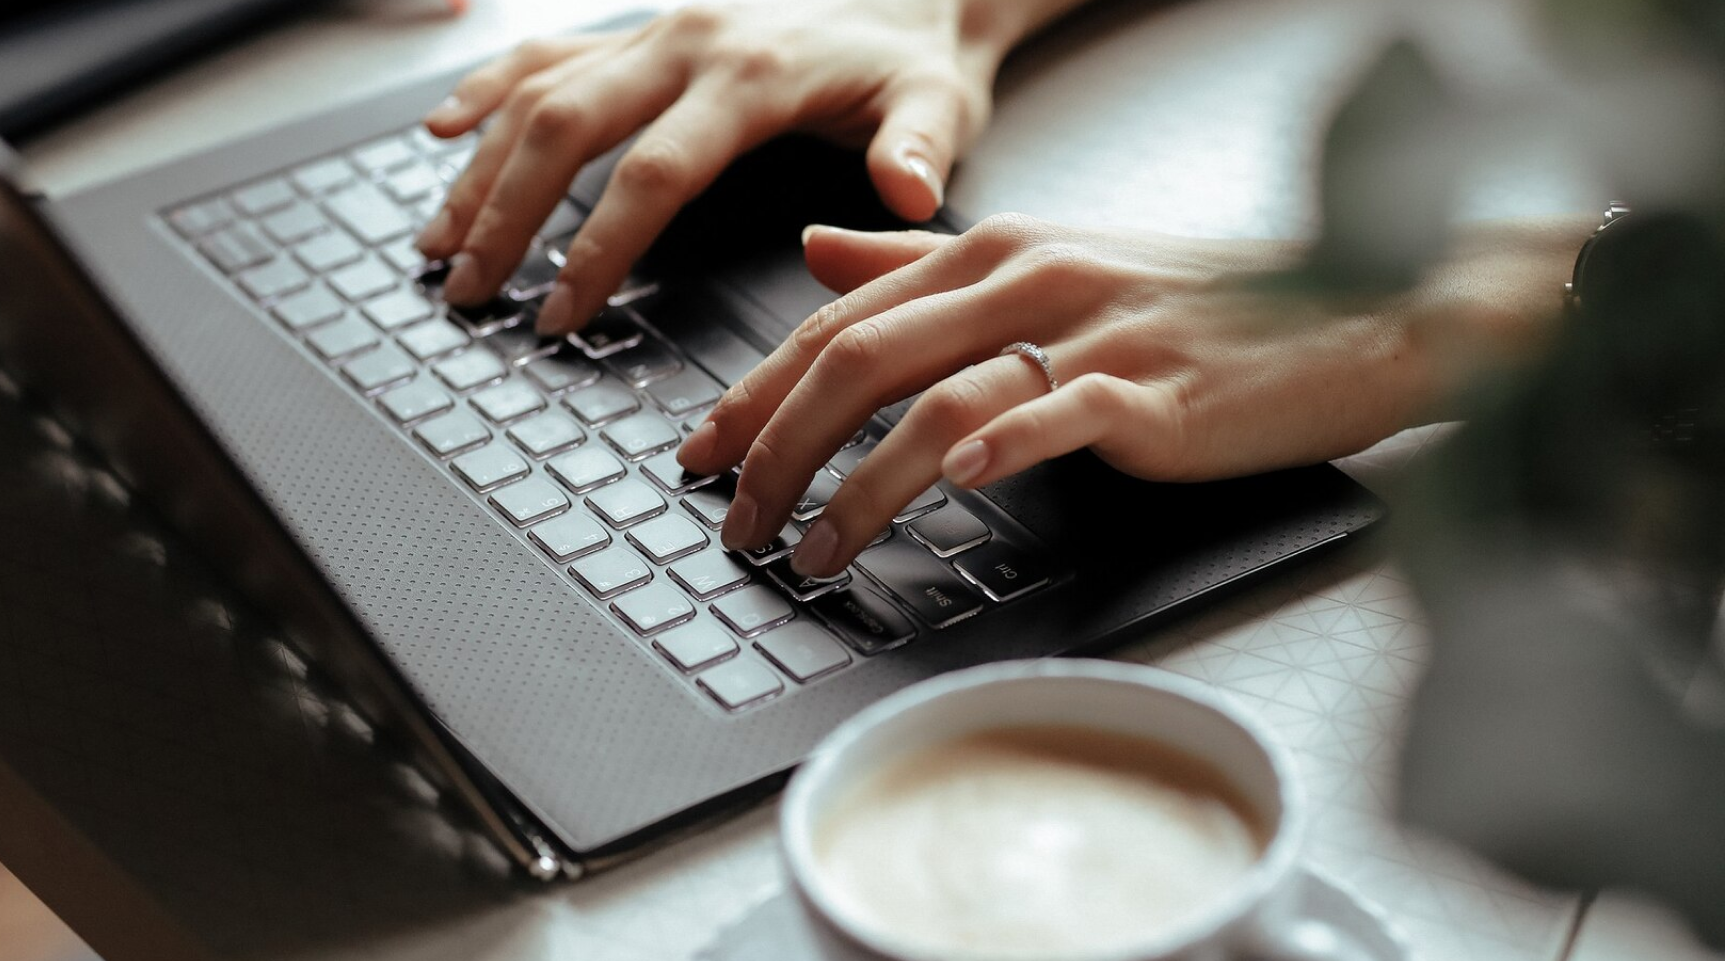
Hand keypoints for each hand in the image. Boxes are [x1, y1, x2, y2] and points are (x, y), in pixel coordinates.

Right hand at [414, 0, 1044, 335]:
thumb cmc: (922, 57)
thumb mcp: (940, 103)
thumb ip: (918, 150)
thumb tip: (905, 193)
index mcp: (752, 75)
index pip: (653, 171)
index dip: (598, 246)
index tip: (560, 311)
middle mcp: (688, 41)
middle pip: (567, 127)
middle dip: (506, 214)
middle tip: (469, 291)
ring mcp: (657, 28)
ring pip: (541, 90)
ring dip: (481, 167)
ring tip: (439, 242)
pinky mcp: (646, 28)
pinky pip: (549, 52)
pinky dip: (489, 89)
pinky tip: (443, 131)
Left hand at [674, 214, 1579, 577]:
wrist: (1354, 307)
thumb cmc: (1199, 301)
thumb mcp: (1049, 263)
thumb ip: (922, 262)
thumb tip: (812, 250)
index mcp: (994, 249)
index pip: (838, 319)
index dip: (754, 388)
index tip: (699, 451)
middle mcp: (1029, 278)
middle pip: (858, 358)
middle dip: (775, 446)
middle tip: (732, 516)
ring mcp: (1092, 331)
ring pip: (934, 400)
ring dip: (855, 484)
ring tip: (811, 549)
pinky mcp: (1154, 389)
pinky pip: (1058, 413)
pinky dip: (995, 449)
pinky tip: (949, 490)